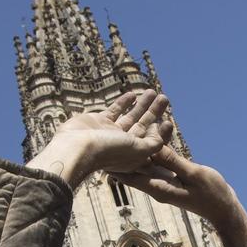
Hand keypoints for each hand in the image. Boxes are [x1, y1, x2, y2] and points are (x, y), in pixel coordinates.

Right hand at [27, 90, 170, 187]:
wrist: (77, 146)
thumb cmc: (108, 151)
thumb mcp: (137, 149)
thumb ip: (153, 144)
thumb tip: (162, 138)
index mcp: (134, 154)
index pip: (152, 141)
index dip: (161, 131)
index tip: (169, 120)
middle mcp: (123, 144)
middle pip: (143, 126)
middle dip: (154, 112)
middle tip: (165, 98)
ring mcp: (111, 132)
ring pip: (131, 116)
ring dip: (142, 105)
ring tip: (153, 91)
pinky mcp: (99, 122)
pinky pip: (115, 110)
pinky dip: (124, 103)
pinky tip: (133, 94)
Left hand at [108, 143, 240, 229]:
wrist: (223, 209)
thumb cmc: (212, 194)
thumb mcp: (193, 174)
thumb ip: (173, 161)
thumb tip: (153, 147)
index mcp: (159, 188)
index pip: (130, 176)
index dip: (113, 164)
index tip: (97, 153)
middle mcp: (156, 186)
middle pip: (132, 168)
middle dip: (119, 153)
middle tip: (102, 138)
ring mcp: (163, 182)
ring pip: (143, 162)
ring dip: (134, 147)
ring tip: (119, 131)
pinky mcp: (170, 177)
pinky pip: (156, 161)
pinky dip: (150, 148)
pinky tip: (143, 134)